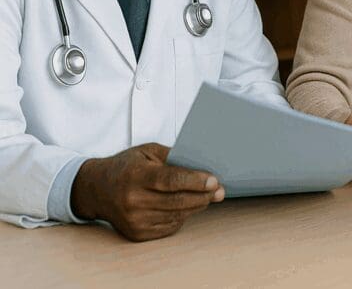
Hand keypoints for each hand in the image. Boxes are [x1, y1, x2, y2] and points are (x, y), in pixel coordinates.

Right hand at [70, 143, 223, 241]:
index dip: (195, 181)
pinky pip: (169, 226)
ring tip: (207, 197)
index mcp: (135, 176)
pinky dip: (182, 216)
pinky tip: (187, 206)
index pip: (171, 181)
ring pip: (176, 215)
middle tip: (220, 191)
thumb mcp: (148, 152)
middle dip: (203, 196)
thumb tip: (202, 165)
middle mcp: (133, 201)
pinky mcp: (137, 233)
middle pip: (177, 201)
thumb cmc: (127, 166)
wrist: (96, 189)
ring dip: (196, 206)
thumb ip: (174, 156)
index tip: (214, 181)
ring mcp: (134, 220)